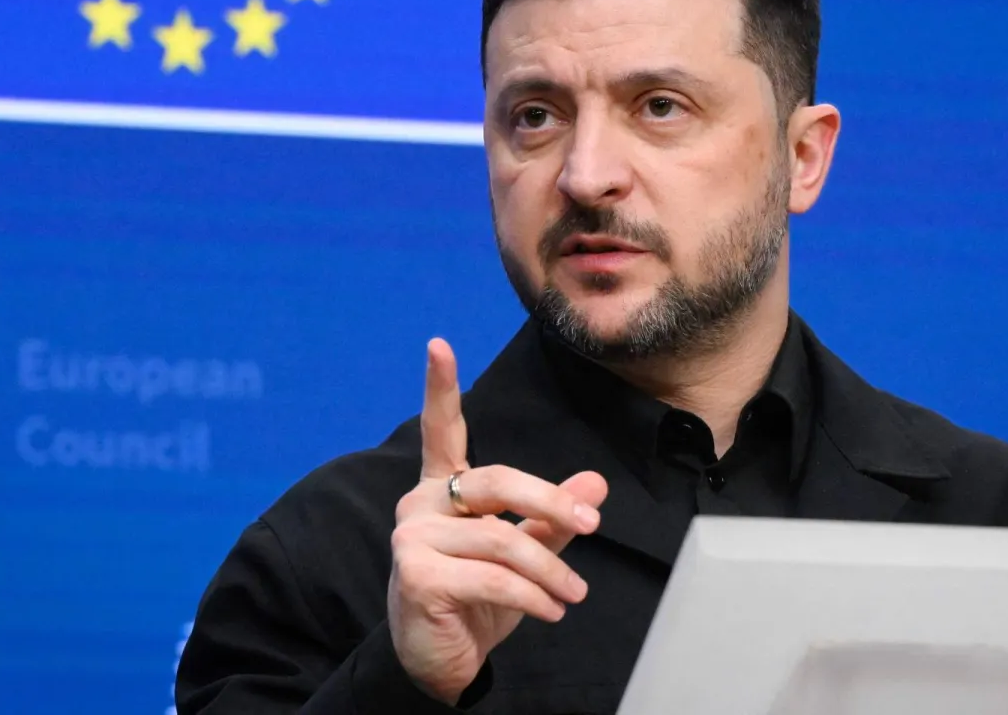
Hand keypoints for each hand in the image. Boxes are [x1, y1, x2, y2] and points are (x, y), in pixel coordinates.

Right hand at [387, 337, 608, 704]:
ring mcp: (413, 539)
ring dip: (550, 570)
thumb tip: (594, 485)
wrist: (438, 663)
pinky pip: (492, 577)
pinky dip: (532, 596)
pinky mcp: (417, 575)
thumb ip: (551, 519)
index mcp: (441, 489)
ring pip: (502, 539)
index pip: (441, 431)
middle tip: (593, 523)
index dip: (440, 388)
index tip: (439, 345)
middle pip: (495, 482)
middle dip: (550, 502)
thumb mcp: (521, 555)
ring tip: (574, 594)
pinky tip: (551, 611)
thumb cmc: (475, 601)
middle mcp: (420, 505)